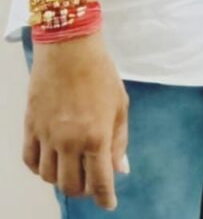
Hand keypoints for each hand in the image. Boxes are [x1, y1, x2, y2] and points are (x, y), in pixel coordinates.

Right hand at [23, 34, 129, 210]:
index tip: (109, 204)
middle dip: (84, 190)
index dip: (105, 197)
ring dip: (63, 180)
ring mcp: (47, 136)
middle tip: (92, 182)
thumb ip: (119, 140)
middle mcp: (70, 141)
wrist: (69, 49)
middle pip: (71, 185)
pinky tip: (51, 162)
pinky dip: (40, 169)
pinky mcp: (30, 128)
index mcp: (96, 136)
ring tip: (74, 169)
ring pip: (50, 177)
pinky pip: (30, 161)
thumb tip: (121, 169)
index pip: (100, 180)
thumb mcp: (120, 105)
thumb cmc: (101, 73)